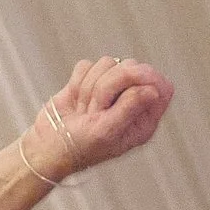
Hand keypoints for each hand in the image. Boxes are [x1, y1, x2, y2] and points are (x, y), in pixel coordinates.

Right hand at [34, 56, 173, 176]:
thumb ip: (131, 107)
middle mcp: (132, 101)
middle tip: (96, 110)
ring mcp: (111, 89)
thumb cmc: (81, 146)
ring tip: (84, 110)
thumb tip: (154, 90)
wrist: (49, 146)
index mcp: (144, 118)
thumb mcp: (108, 132)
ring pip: (108, 63)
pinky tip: (76, 102)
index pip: (161, 85)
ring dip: (90, 87)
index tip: (131, 80)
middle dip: (109, 85)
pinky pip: (87, 65)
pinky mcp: (90, 80)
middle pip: (132, 68)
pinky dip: (78, 82)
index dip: (146, 77)